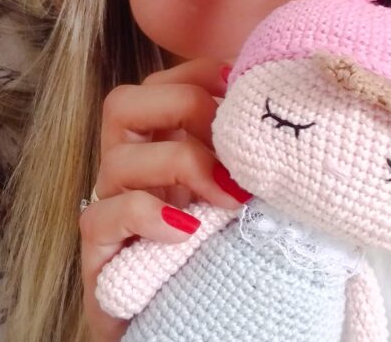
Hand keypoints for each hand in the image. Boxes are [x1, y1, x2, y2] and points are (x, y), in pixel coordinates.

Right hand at [78, 58, 250, 341]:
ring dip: (179, 164)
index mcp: (160, 148)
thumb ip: (251, 162)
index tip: (244, 87)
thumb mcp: (243, 200)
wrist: (198, 332)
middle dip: (181, 107)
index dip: (197, 75)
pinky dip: (147, 215)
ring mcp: (111, 212)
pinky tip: (187, 231)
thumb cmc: (222, 259)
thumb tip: (289, 122)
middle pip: (123, 104)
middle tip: (231, 143)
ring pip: (116, 159)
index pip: (161, 84)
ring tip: (228, 197)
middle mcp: (130, 171)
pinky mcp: (100, 258)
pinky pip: (103, 218)